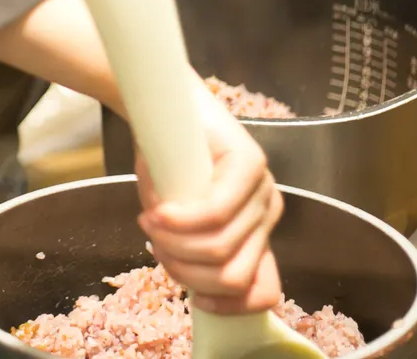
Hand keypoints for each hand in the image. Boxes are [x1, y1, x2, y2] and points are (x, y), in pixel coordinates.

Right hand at [135, 83, 285, 313]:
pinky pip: (215, 213)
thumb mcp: (180, 219)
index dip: (230, 307)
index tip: (194, 300)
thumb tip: (199, 289)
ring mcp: (262, 186)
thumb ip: (195, 251)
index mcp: (257, 233)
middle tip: (154, 245)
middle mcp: (267, 211)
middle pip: (233, 274)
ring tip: (149, 222)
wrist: (162, 110)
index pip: (265, 290)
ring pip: (221, 248)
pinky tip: (156, 212)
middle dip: (183, 270)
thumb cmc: (168, 164)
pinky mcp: (249, 162)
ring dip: (172, 243)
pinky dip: (178, 221)